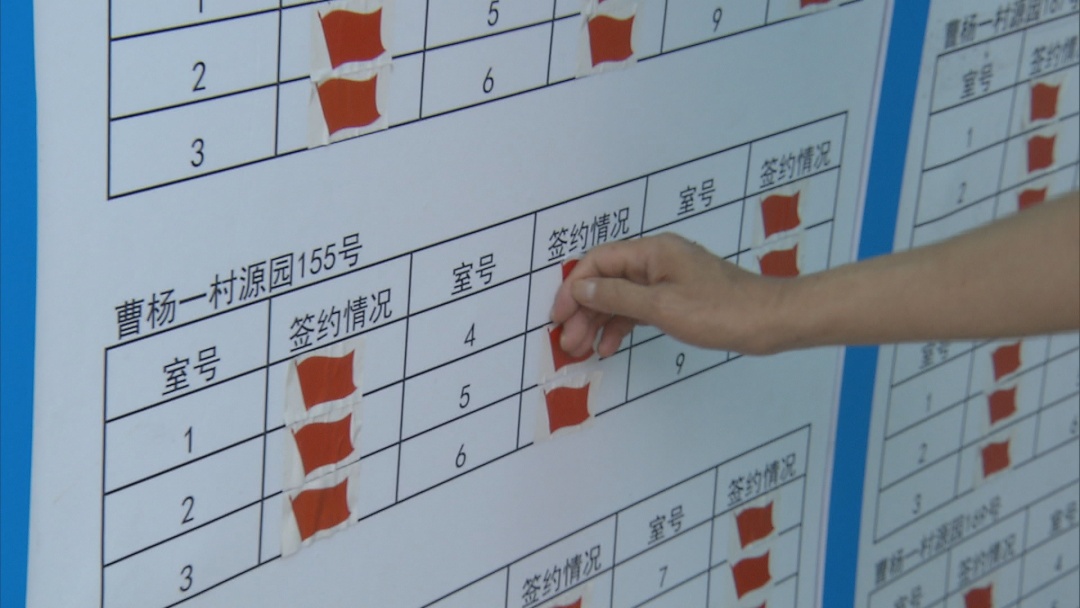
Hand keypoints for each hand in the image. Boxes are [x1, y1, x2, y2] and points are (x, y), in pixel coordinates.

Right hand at [550, 233, 784, 357]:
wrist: (769, 321)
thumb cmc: (722, 311)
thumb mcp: (663, 306)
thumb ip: (618, 296)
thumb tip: (582, 287)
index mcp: (652, 252)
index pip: (598, 262)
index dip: (573, 288)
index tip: (559, 316)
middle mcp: (657, 260)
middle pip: (607, 279)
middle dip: (583, 309)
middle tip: (568, 341)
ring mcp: (668, 279)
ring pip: (621, 296)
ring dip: (599, 320)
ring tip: (583, 348)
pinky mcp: (678, 297)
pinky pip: (639, 307)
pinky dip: (622, 325)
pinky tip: (611, 345)